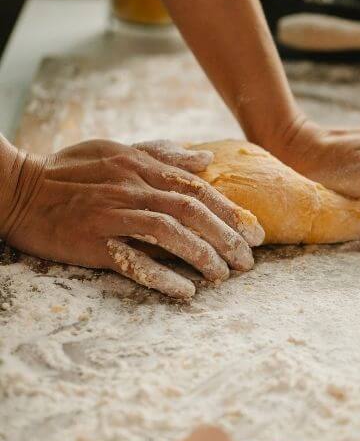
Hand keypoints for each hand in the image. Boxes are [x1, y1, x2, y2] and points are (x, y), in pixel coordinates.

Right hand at [0, 139, 263, 298]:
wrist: (17, 189)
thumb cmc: (70, 170)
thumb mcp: (116, 150)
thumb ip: (162, 155)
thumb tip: (204, 160)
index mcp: (140, 167)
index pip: (197, 189)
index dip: (231, 212)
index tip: (255, 232)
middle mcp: (131, 189)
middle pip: (191, 212)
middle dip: (227, 237)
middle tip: (248, 262)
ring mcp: (112, 215)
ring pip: (169, 233)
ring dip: (203, 255)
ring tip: (224, 275)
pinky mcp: (92, 242)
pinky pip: (133, 260)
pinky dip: (162, 275)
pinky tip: (186, 290)